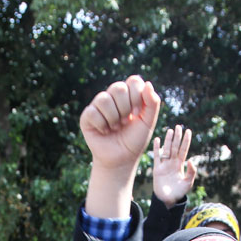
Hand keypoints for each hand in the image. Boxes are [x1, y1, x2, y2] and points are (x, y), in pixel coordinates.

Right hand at [81, 76, 160, 217]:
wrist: (121, 159)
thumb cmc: (134, 140)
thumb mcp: (148, 122)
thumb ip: (152, 103)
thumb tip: (148, 84)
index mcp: (129, 95)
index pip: (133, 81)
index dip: (136, 96)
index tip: (138, 114)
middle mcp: (113, 97)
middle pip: (118, 88)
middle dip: (125, 108)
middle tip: (125, 122)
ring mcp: (99, 105)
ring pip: (104, 99)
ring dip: (113, 118)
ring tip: (115, 128)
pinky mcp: (87, 116)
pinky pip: (93, 112)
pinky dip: (102, 125)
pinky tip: (104, 131)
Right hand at [152, 125, 196, 207]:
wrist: (167, 200)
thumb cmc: (179, 192)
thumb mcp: (188, 183)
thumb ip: (191, 172)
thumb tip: (191, 160)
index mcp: (180, 165)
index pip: (183, 150)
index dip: (186, 141)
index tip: (188, 131)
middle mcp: (172, 163)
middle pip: (175, 147)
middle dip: (177, 137)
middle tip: (178, 126)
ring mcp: (164, 165)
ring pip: (166, 150)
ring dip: (168, 140)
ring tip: (170, 130)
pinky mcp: (157, 169)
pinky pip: (157, 156)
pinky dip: (157, 148)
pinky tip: (157, 139)